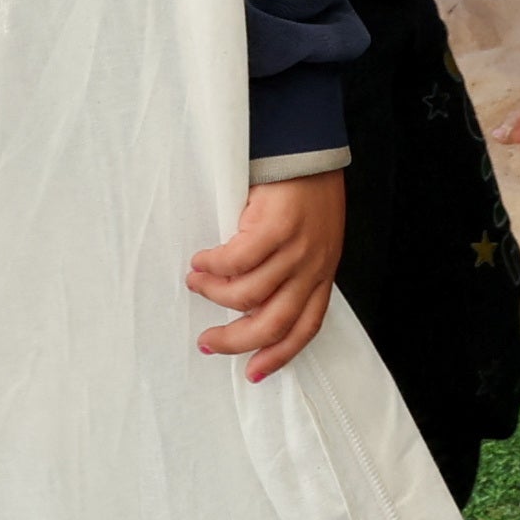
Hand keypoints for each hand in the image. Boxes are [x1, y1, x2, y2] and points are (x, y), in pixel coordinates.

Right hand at [188, 174, 346, 378]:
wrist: (308, 147)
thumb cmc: (306, 191)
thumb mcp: (310, 240)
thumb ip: (289, 273)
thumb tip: (249, 307)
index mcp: (322, 273)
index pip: (305, 327)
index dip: (278, 355)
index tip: (253, 373)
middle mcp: (313, 266)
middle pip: (273, 324)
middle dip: (235, 341)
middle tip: (208, 341)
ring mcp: (297, 248)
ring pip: (248, 294)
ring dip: (214, 294)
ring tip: (197, 282)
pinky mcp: (276, 226)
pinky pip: (236, 260)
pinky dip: (213, 264)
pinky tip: (202, 260)